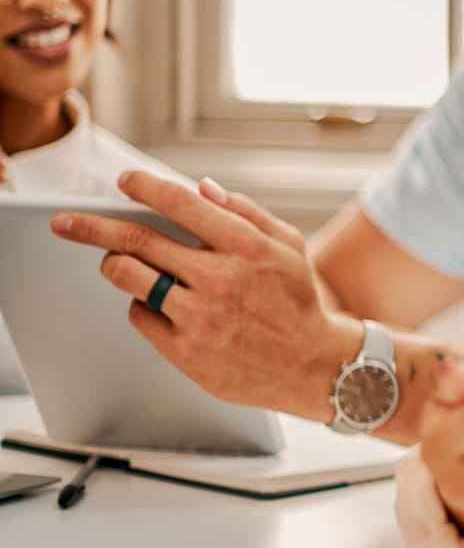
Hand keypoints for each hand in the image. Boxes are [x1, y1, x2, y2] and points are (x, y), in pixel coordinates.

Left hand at [50, 170, 361, 419]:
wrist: (311, 365)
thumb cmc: (298, 302)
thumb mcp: (288, 246)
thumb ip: (246, 212)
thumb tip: (202, 188)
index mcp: (246, 246)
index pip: (180, 204)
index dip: (143, 187)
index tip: (124, 182)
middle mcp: (220, 278)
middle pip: (137, 240)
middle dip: (92, 226)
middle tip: (67, 222)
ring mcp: (200, 316)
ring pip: (129, 277)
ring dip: (113, 264)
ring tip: (115, 261)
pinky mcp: (186, 350)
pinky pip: (140, 316)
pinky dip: (140, 304)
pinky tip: (158, 303)